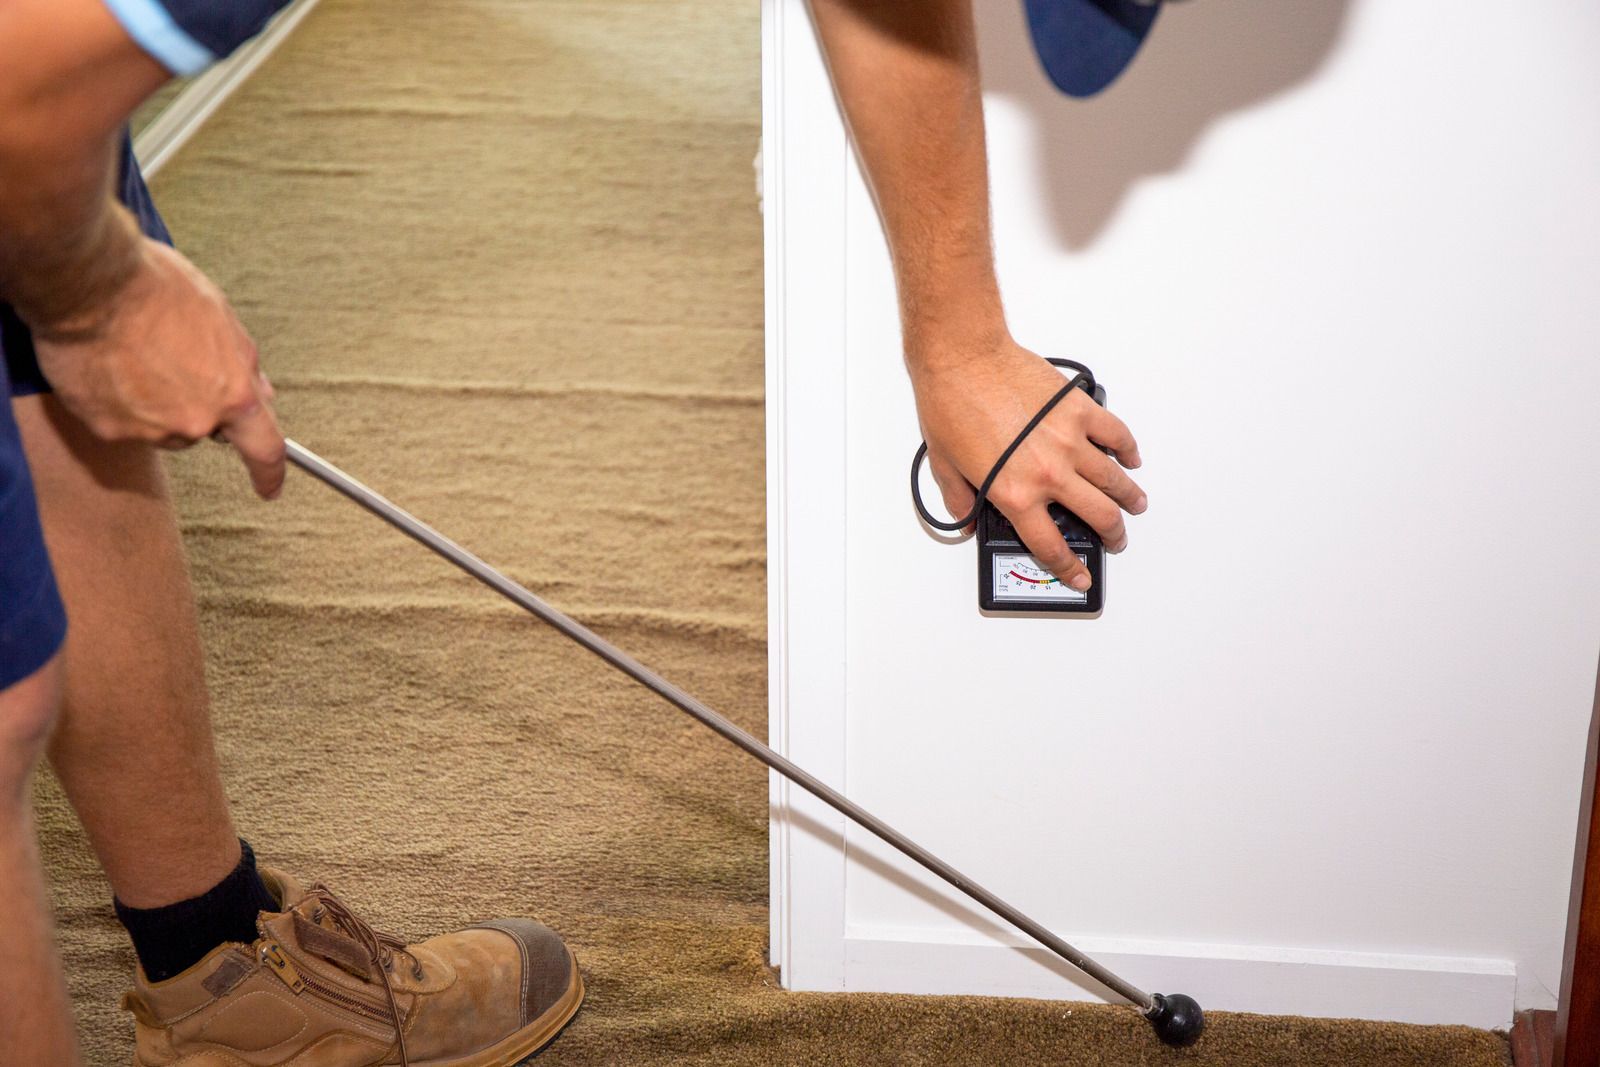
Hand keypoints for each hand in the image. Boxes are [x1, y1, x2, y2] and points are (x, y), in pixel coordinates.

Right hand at [32, 238, 285, 498]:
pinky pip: (119, 422)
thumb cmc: (155, 287)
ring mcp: (149, 429)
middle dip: (193, 403)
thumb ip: (243, 363)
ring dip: (152, 403)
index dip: (269, 472)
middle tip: (167, 359)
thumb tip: (259, 392)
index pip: (264, 448)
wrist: (88, 282)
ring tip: (132, 354)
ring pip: (160, 427)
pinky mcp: (107, 428)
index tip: (270, 487)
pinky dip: (115, 401)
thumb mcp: (221, 317)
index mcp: (234, 392)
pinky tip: (106, 365)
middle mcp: (195, 420)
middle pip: (202, 428)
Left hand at [911, 333, 1145, 590]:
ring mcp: (1069, 440)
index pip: (1049, 545)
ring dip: (1129, 497)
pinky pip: (1116, 435)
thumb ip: (960, 499)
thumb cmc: (950, 404)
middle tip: (1116, 539)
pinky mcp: (1078, 409)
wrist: (963, 358)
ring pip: (1113, 479)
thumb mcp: (944, 465)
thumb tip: (966, 518)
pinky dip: (1128, 449)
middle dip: (1112, 534)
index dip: (1068, 567)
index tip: (1080, 576)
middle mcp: (1048, 473)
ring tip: (1135, 504)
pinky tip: (1130, 457)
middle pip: (1097, 516)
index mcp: (1015, 493)